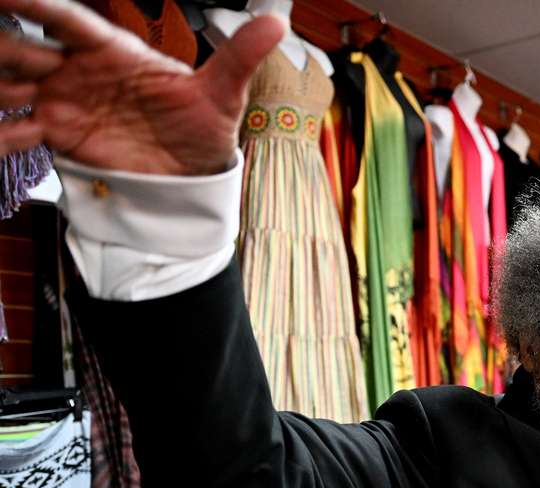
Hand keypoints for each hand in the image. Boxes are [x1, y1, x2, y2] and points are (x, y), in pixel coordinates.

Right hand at [0, 0, 286, 174]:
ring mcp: (64, 101)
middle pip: (25, 44)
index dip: (37, 3)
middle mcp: (79, 70)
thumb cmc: (204, 130)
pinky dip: (6, 131)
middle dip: (12, 48)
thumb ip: (240, 56)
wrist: (192, 181)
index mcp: (113, 51)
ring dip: (4, 85)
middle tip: (25, 65)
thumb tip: (276, 23)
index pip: (67, 19)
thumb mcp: (224, 95)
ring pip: (12, 81)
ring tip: (15, 97)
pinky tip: (15, 134)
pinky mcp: (57, 135)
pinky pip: (15, 127)